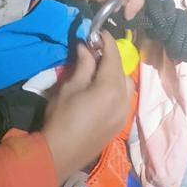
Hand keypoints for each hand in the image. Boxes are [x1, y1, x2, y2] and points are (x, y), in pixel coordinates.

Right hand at [41, 33, 132, 181]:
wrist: (61, 154)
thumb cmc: (61, 118)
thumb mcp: (69, 87)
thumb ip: (83, 65)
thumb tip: (87, 47)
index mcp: (110, 88)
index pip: (114, 56)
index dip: (107, 41)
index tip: (98, 32)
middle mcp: (123, 100)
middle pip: (122, 71)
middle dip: (111, 60)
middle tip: (94, 55)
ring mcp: (124, 114)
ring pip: (126, 87)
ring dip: (115, 76)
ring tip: (97, 74)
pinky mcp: (120, 125)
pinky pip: (123, 101)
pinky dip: (116, 91)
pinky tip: (100, 92)